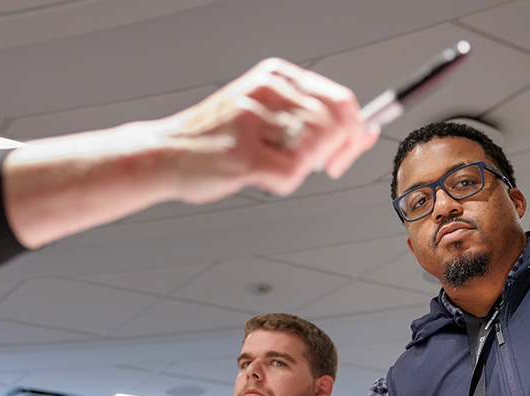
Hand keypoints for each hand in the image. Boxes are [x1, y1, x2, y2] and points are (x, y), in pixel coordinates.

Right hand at [159, 57, 377, 200]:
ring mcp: (253, 120)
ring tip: (275, 166)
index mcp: (275, 76)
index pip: (340, 100)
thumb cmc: (216, 139)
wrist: (165, 153)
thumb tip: (364, 131)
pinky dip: (282, 185)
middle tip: (324, 167)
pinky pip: (290, 175)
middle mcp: (266, 90)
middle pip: (335, 125)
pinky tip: (259, 177)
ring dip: (304, 168)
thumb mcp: (265, 112)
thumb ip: (309, 118)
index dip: (355, 132)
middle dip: (338, 153)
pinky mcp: (243, 153)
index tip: (349, 151)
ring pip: (315, 149)